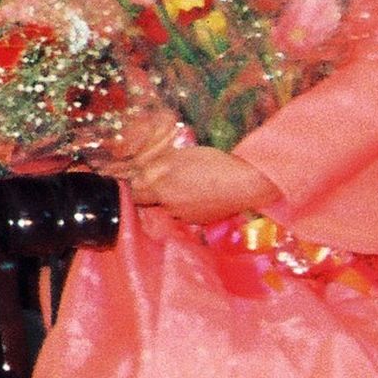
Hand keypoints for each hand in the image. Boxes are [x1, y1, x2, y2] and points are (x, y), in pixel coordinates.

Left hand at [125, 135, 279, 224]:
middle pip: (145, 200)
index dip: (132, 183)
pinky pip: (183, 213)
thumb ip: (159, 165)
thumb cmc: (214, 163)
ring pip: (166, 207)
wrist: (245, 183)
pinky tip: (200, 195)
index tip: (132, 178)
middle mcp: (166, 202)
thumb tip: (143, 172)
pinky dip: (186, 206)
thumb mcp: (181, 156)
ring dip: (169, 199)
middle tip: (157, 181)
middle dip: (147, 192)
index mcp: (159, 183)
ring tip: (187, 185)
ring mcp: (181, 214)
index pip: (133, 189)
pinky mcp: (196, 221)